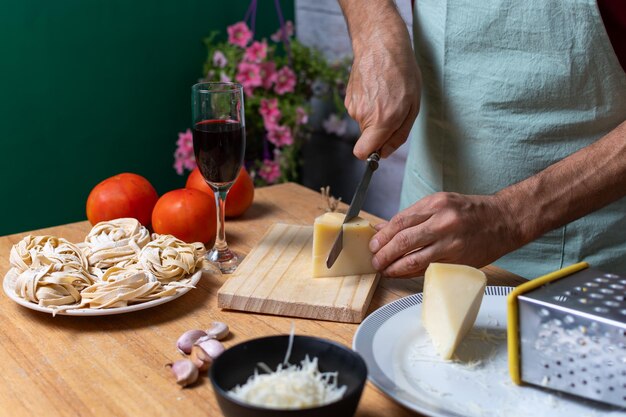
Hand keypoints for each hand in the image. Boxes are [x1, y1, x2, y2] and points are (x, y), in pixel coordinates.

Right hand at [341, 4, 420, 158]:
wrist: (380, 44)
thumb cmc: (402, 73)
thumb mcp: (412, 106)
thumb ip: (399, 135)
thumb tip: (383, 153)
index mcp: (381, 121)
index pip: (362, 153)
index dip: (372, 154)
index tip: (381, 147)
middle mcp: (363, 116)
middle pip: (368, 138)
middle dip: (380, 130)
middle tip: (394, 108)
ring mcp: (353, 106)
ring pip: (364, 123)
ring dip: (375, 115)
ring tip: (386, 93)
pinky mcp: (348, 98)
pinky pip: (359, 111)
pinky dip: (368, 104)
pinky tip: (376, 88)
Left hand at [369, 192, 519, 277]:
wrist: (505, 220)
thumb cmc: (471, 212)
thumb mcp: (441, 203)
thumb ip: (413, 216)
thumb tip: (383, 227)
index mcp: (437, 204)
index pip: (400, 221)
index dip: (383, 236)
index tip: (373, 244)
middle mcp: (443, 222)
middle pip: (403, 240)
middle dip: (384, 253)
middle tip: (375, 260)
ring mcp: (451, 243)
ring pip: (414, 259)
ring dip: (394, 267)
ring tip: (384, 269)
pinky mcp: (458, 260)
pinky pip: (428, 269)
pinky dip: (411, 273)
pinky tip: (401, 273)